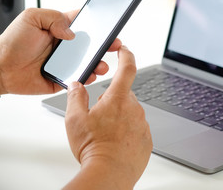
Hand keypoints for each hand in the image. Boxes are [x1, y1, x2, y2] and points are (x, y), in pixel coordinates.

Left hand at [0, 8, 121, 95]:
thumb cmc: (12, 42)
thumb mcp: (31, 18)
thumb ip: (53, 18)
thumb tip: (72, 32)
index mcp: (60, 28)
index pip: (85, 23)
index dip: (99, 23)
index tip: (110, 24)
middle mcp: (66, 46)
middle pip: (92, 44)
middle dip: (106, 44)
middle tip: (114, 44)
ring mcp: (65, 63)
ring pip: (89, 63)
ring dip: (99, 63)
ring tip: (102, 64)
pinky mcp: (62, 79)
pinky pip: (78, 79)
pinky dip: (86, 78)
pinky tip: (90, 75)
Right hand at [64, 45, 151, 189]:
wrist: (109, 174)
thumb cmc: (94, 148)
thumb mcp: (75, 119)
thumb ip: (75, 97)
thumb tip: (76, 85)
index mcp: (118, 99)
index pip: (127, 68)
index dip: (126, 55)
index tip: (124, 49)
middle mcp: (134, 108)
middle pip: (123, 95)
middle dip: (111, 101)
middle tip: (97, 117)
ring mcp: (143, 124)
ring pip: (130, 113)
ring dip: (119, 118)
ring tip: (104, 135)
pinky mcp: (147, 139)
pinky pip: (136, 129)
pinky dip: (127, 132)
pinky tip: (115, 143)